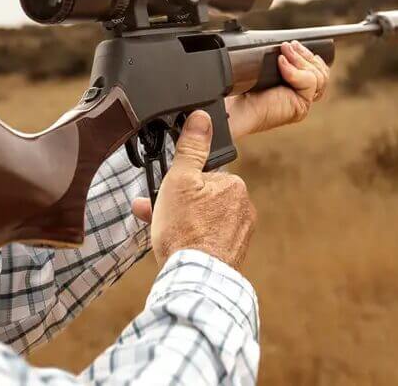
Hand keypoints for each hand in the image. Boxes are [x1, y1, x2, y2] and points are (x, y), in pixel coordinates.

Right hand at [132, 111, 255, 269]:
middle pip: (201, 198)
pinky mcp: (232, 255)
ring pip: (202, 219)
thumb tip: (201, 118)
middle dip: (176, 204)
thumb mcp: (179, 180)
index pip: (202, 175)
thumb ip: (191, 148)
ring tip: (158, 232)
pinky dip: (191, 240)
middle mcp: (244, 208)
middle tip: (154, 211)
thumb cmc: (184, 230)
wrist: (193, 279)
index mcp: (234, 185)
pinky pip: (207, 239)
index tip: (162, 191)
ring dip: (179, 221)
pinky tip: (174, 246)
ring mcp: (239, 234)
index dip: (178, 182)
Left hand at [226, 40, 329, 138]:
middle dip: (305, 55)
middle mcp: (300, 97)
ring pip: (318, 76)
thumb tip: (288, 45)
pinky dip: (295, 71)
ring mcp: (302, 103)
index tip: (295, 44)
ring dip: (300, 60)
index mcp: (293, 87)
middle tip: (288, 46)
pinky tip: (281, 64)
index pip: (316, 70)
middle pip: (320, 72)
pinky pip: (309, 82)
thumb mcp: (265, 68)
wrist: (234, 107)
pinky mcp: (300, 107)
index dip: (309, 56)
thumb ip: (280, 59)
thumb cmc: (243, 89)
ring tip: (283, 52)